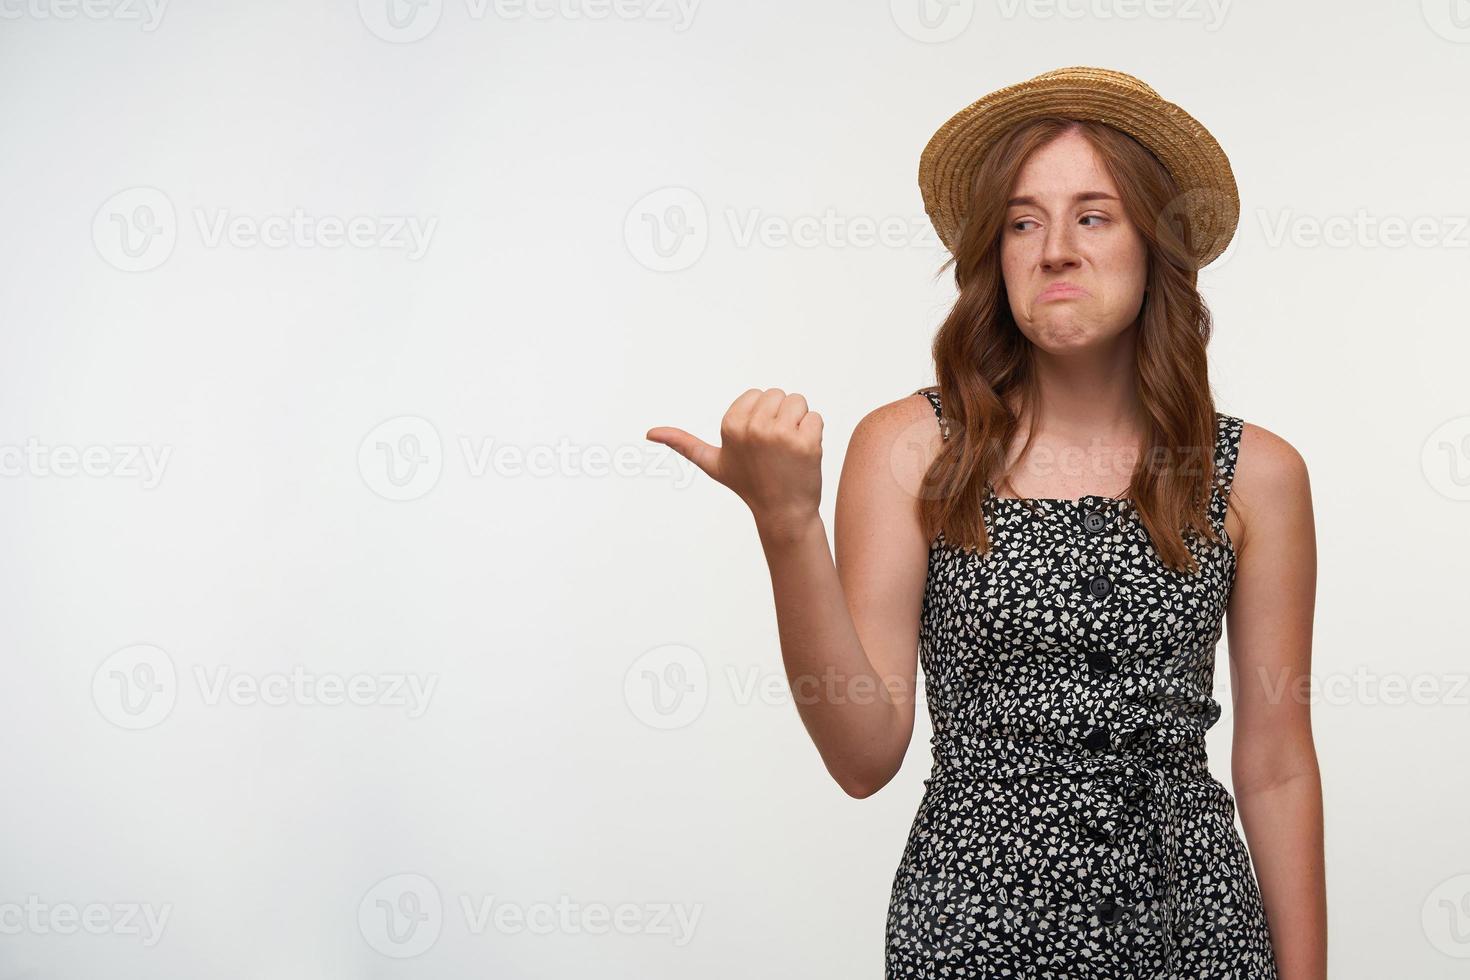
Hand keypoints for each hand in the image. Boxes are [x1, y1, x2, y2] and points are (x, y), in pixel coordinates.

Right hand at [646, 388, 823, 531]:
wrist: (782, 513)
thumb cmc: (748, 485)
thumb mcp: (713, 463)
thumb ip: (683, 444)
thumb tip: (649, 433)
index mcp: (729, 425)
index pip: (757, 394)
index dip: (761, 416)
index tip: (757, 443)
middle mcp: (752, 427)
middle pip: (779, 394)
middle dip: (781, 416)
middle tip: (775, 448)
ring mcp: (780, 435)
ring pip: (799, 402)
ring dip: (799, 423)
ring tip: (789, 450)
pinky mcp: (805, 442)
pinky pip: (816, 418)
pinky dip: (814, 434)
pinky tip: (803, 456)